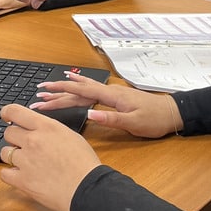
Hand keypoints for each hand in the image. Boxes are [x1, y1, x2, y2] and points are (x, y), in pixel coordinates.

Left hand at [0, 103, 100, 210]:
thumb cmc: (84, 164)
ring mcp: (26, 161)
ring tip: (26, 163)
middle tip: (25, 146)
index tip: (5, 116)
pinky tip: (20, 175)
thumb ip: (50, 130)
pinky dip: (10, 174)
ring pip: (4, 153)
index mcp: (46, 127)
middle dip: (15, 138)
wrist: (88, 189)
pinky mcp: (23, 181)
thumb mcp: (70, 136)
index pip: (15, 111)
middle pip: (8, 133)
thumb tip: (37, 129)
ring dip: (12, 156)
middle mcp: (33, 141)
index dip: (6, 113)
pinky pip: (4, 173)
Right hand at [32, 75, 182, 138]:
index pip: (81, 93)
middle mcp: (109, 91)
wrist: (172, 113)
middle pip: (79, 90)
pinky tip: (74, 87)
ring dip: (66, 89)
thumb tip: (88, 114)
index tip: (44, 94)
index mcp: (111, 96)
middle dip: (57, 92)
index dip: (61, 93)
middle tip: (38, 94)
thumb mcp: (133, 123)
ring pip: (84, 89)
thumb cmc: (154, 119)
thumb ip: (110, 118)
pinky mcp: (115, 97)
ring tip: (49, 88)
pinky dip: (78, 89)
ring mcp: (112, 93)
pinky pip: (91, 91)